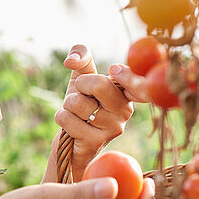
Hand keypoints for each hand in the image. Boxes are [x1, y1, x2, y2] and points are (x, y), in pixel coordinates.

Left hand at [49, 45, 150, 181]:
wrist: (71, 141)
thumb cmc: (80, 105)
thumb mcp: (82, 77)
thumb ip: (82, 57)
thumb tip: (72, 60)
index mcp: (126, 93)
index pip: (136, 83)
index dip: (127, 75)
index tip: (113, 69)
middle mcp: (125, 110)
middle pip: (99, 85)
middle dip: (80, 86)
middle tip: (81, 95)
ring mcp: (113, 128)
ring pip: (78, 103)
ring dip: (68, 105)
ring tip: (76, 113)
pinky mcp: (96, 141)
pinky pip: (68, 119)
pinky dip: (61, 117)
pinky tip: (69, 125)